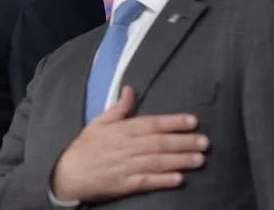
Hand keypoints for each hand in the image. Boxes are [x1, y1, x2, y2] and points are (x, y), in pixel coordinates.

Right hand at [52, 86, 208, 202]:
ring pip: (157, 162)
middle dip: (183, 141)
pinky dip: (163, 180)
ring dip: (179, 160)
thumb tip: (130, 89)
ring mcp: (125, 167)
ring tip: (199, 159)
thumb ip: (118, 108)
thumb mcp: (98, 123)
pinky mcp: (124, 185)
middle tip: (204, 141)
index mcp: (121, 130)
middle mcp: (125, 147)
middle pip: (159, 143)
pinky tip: (179, 179)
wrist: (69, 174)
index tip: (192, 121)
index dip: (173, 122)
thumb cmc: (86, 147)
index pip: (151, 124)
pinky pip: (147, 182)